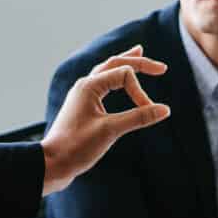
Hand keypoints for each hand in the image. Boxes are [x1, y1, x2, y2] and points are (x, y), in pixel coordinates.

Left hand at [40, 47, 169, 194]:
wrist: (52, 164)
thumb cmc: (77, 147)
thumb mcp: (110, 131)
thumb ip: (138, 118)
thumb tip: (165, 110)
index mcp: (89, 86)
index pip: (124, 75)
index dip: (140, 92)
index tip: (148, 112)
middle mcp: (85, 85)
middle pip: (114, 64)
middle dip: (138, 63)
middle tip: (160, 68)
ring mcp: (83, 95)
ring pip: (107, 71)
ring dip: (125, 64)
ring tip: (139, 53)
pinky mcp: (83, 107)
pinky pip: (103, 84)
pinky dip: (116, 79)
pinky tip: (120, 82)